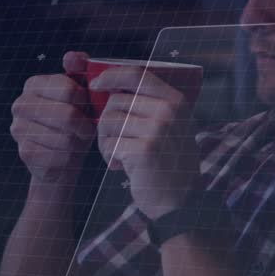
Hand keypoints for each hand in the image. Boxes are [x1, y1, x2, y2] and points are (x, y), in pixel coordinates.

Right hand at [10, 51, 95, 185]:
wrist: (61, 157)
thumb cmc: (74, 121)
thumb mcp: (81, 94)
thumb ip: (80, 71)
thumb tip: (73, 57)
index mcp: (33, 84)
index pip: (69, 89)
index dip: (86, 101)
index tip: (86, 107)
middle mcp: (20, 104)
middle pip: (67, 116)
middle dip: (85, 125)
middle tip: (87, 129)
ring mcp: (19, 129)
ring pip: (66, 139)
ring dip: (78, 143)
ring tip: (76, 140)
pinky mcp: (25, 153)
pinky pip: (60, 157)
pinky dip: (70, 158)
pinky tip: (66, 154)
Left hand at [91, 67, 201, 219]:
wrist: (179, 201)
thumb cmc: (166, 162)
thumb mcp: (167, 126)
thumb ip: (145, 104)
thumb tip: (105, 85)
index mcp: (175, 100)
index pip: (136, 74)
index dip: (110, 76)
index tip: (95, 84)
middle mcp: (168, 111)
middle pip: (115, 101)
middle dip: (105, 122)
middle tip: (114, 141)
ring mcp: (158, 129)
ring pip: (107, 122)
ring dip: (105, 141)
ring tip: (119, 155)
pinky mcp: (143, 149)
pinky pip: (109, 144)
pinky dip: (109, 157)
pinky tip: (122, 166)